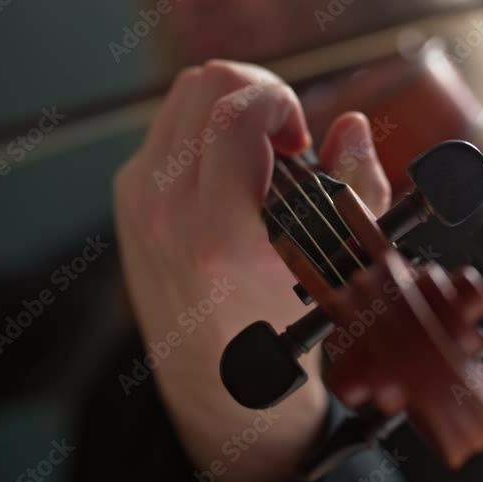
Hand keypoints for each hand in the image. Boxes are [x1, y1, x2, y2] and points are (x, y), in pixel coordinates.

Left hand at [114, 60, 390, 481]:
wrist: (216, 394)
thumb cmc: (280, 345)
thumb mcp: (335, 279)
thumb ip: (354, 192)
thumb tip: (350, 128)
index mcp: (217, 235)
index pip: (235, 111)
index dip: (281, 101)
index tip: (303, 139)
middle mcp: (165, 214)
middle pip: (201, 87)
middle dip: (256, 93)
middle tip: (286, 140)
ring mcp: (138, 209)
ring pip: (179, 103)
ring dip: (228, 112)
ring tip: (262, 161)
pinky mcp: (128, 208)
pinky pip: (163, 136)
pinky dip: (202, 136)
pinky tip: (232, 179)